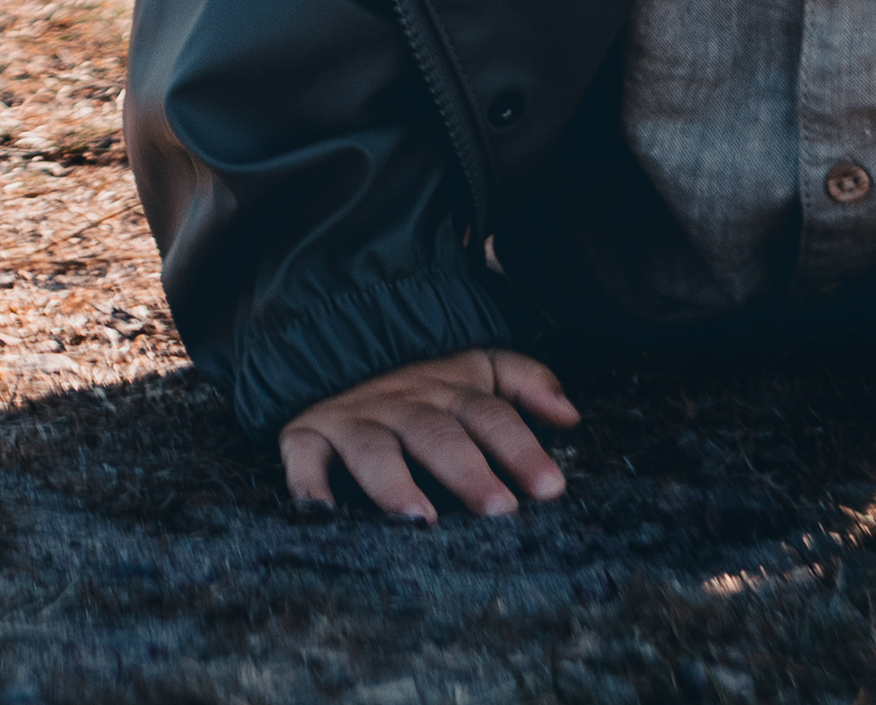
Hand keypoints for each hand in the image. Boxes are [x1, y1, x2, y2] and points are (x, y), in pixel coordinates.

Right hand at [279, 349, 578, 521]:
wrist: (333, 355)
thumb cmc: (423, 388)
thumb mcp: (477, 370)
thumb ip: (527, 381)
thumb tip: (571, 415)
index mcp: (447, 390)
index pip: (490, 415)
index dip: (521, 449)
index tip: (551, 488)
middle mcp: (401, 403)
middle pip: (436, 433)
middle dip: (468, 471)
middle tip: (499, 510)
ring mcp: (353, 420)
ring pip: (374, 448)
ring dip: (394, 482)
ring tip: (420, 520)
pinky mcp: (307, 435)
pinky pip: (304, 458)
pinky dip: (308, 484)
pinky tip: (323, 514)